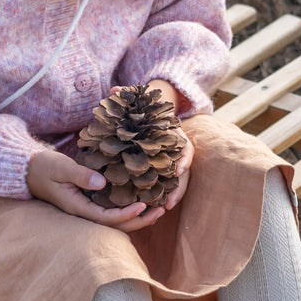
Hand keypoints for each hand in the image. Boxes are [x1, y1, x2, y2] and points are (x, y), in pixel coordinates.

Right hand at [26, 150, 168, 232]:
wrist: (30, 171)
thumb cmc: (45, 167)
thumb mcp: (61, 167)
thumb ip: (80, 175)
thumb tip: (102, 182)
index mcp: (77, 207)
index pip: (105, 218)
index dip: (126, 215)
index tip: (143, 206)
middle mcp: (84, 212)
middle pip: (116, 226)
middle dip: (139, 221)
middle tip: (161, 211)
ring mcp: (87, 210)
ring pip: (116, 222)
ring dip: (138, 218)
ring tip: (159, 209)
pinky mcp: (90, 203)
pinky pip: (112, 212)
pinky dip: (129, 210)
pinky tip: (144, 202)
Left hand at [108, 80, 192, 213]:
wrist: (145, 114)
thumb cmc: (140, 109)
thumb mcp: (134, 101)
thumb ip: (126, 95)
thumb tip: (114, 90)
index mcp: (174, 135)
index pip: (185, 148)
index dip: (184, 159)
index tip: (178, 170)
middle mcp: (175, 150)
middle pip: (184, 170)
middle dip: (178, 188)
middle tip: (169, 204)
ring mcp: (170, 161)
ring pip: (177, 181)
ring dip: (173, 196)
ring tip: (163, 210)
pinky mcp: (162, 169)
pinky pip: (166, 184)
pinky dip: (163, 194)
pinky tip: (155, 207)